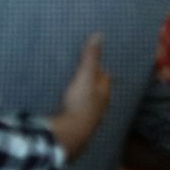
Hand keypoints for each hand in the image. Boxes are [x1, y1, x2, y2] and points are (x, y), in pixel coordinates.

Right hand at [50, 36, 113, 155]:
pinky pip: (74, 116)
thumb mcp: (85, 76)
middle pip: (97, 92)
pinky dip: (72, 110)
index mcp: (104, 93)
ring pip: (88, 105)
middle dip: (92, 85)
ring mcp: (88, 119)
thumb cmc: (80, 103)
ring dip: (82, 98)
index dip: (100, 70)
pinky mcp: (75, 128)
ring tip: (73, 92)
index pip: (105, 78)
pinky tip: (65, 110)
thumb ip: (90, 58)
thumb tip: (99, 35)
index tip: (95, 63)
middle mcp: (99, 107)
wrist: (69, 134)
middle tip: (83, 76)